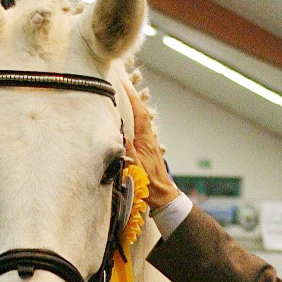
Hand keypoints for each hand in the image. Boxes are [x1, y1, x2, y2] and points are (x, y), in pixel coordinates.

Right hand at [122, 81, 178, 208]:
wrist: (162, 197)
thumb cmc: (149, 184)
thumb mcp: (134, 165)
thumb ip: (126, 147)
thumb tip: (119, 130)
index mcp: (146, 140)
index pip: (140, 113)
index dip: (132, 97)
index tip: (123, 84)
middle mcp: (149, 139)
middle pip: (142, 114)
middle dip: (133, 98)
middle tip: (123, 86)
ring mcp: (149, 145)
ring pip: (141, 122)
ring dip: (134, 109)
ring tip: (124, 99)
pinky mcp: (148, 152)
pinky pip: (140, 131)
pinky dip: (134, 122)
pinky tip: (128, 124)